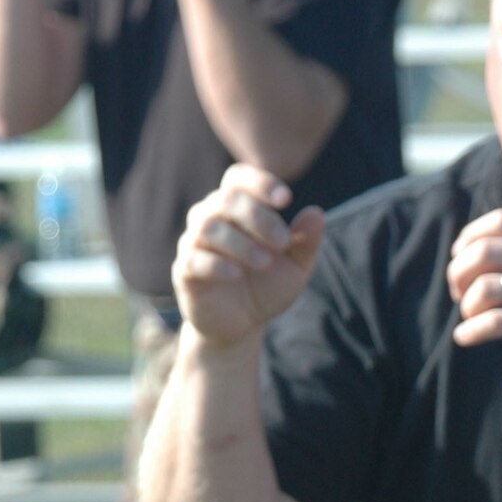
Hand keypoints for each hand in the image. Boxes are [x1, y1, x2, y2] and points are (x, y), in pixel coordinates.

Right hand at [173, 163, 324, 348]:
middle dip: (259, 218)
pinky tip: (237, 274)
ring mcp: (194, 243)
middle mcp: (211, 217)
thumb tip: (316, 214)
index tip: (286, 199)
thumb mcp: (296, 267)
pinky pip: (193, 259)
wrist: (243, 324)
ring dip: (241, 243)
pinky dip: (216, 264)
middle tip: (283, 243)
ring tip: (265, 262)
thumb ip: (306, 242)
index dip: (259, 182)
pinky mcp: (184, 271)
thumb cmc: (267, 285)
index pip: (239, 178)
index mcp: (237, 208)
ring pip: (208, 226)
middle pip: (227, 199)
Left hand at [446, 209, 501, 391]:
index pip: (500, 220)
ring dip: (467, 305)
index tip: (459, 257)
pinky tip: (464, 337)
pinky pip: (494, 323)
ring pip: (485, 288)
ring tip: (470, 316)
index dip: (470, 236)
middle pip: (484, 251)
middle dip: (458, 272)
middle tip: (458, 292)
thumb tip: (462, 250)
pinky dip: (471, 331)